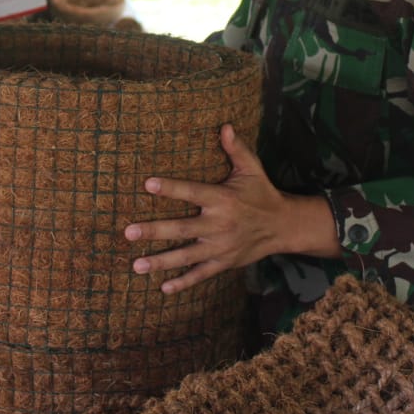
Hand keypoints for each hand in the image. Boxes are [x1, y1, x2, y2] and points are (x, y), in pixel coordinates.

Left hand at [123, 124, 331, 294]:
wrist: (284, 226)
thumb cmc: (262, 193)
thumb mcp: (252, 169)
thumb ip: (236, 149)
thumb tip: (224, 125)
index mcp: (223, 199)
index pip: (192, 192)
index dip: (171, 188)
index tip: (147, 183)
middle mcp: (220, 225)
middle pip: (182, 229)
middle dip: (155, 231)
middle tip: (129, 232)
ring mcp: (221, 247)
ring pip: (186, 256)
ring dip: (161, 261)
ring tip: (136, 265)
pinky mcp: (224, 263)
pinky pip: (201, 274)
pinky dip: (183, 282)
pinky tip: (163, 287)